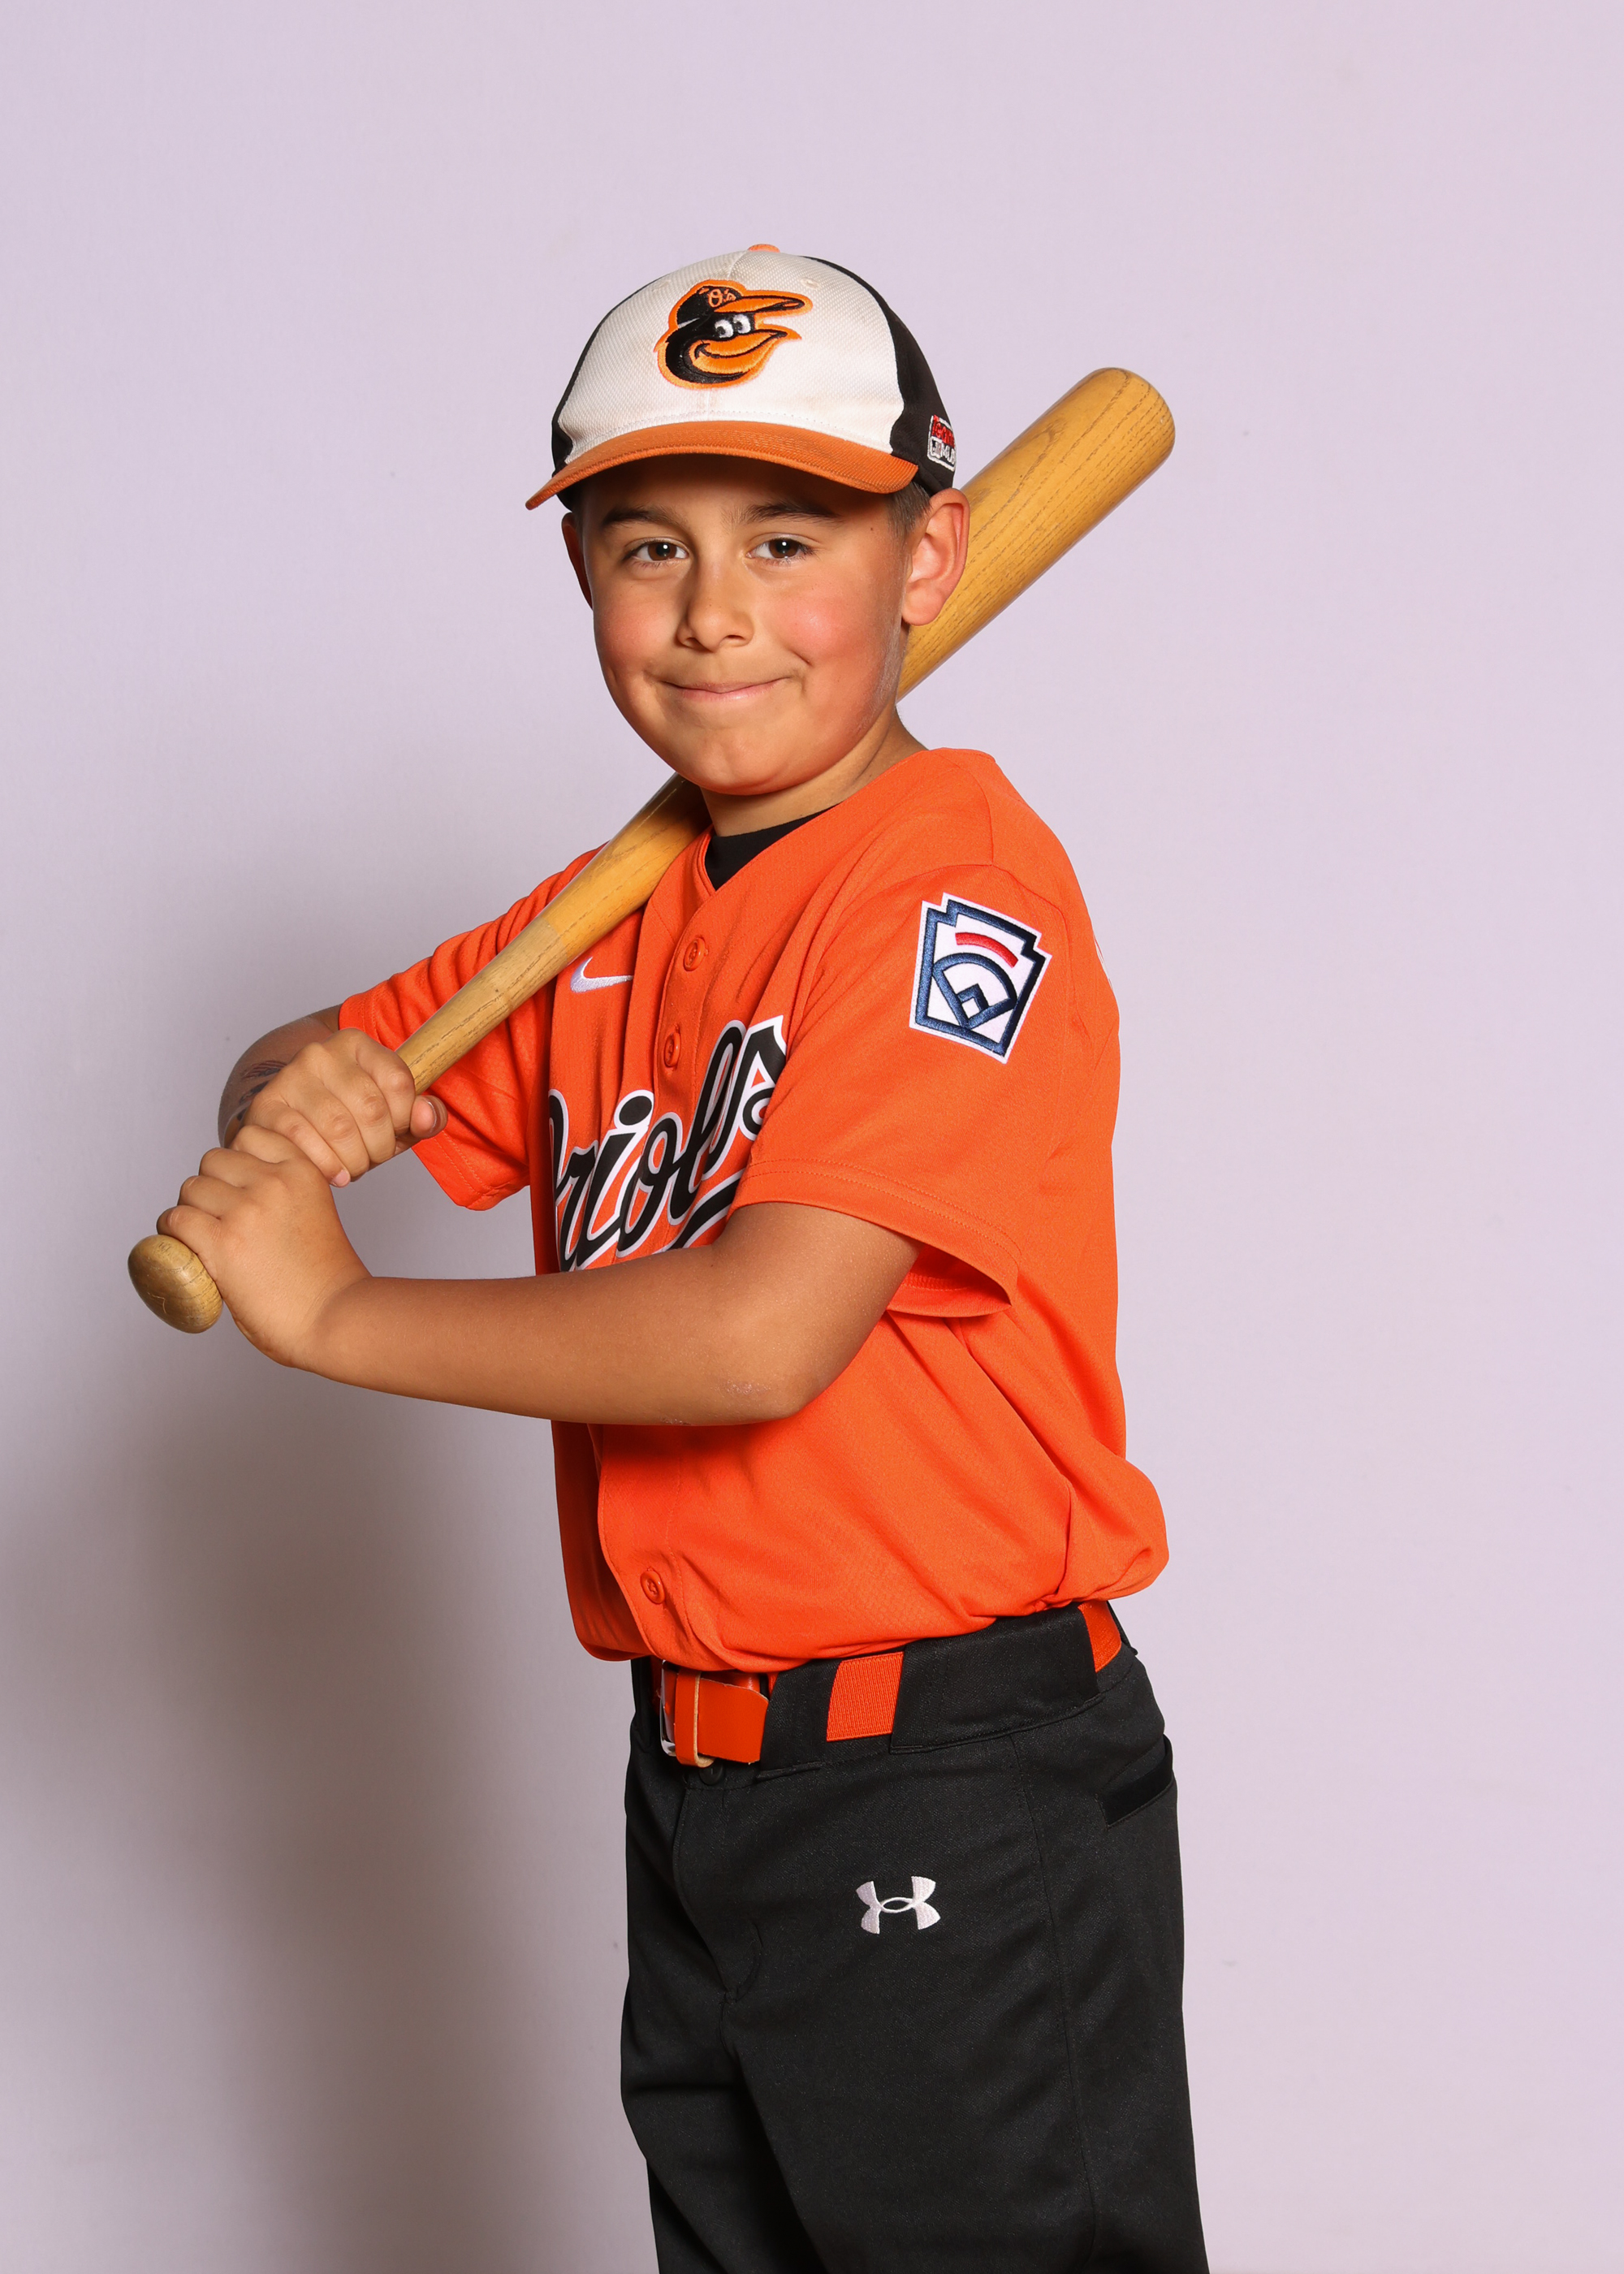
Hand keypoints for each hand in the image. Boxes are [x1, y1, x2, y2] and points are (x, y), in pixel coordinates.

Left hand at [158, 1126, 368, 1366]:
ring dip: (189, 1210)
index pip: (249, 1135)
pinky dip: (172, 1232)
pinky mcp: (222, 1244)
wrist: (335, 1318)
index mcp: (302, 1171)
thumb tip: (243, 1193)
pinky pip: (176, 1220)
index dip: (237, 1161)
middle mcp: (273, 1183)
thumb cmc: (328, 1279)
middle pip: (212, 1161)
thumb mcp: (317, 1212)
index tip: (237, 1186)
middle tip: (216, 1219)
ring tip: (200, 1236)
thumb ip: (287, 1194)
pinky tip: (182, 1246)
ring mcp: (246, 1212)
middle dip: (210, 1186)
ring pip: (190, 1189)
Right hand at [233, 1030, 445, 1184]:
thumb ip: (422, 1116)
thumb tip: (427, 1115)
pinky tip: (334, 1174)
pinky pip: (304, 1139)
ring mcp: (291, 1076)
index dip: (405, 1119)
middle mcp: (321, 1053)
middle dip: (380, 1146)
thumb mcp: (393, 1117)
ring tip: (354, 1167)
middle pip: (370, 1108)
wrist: (288, 1121)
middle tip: (373, 1158)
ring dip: (355, 1160)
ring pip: (338, 1127)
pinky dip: (326, 1164)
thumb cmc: (348, 1120)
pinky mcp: (267, 1105)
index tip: (396, 1132)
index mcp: (356, 1044)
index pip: (398, 1082)